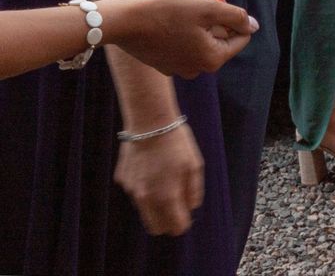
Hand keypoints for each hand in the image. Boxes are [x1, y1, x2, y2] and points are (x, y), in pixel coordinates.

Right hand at [111, 0, 256, 78]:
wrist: (123, 22)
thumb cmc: (167, 13)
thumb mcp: (208, 8)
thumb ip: (236, 17)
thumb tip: (253, 26)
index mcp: (211, 60)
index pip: (239, 36)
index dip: (229, 17)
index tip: (208, 7)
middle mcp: (196, 69)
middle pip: (217, 34)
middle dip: (208, 15)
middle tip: (189, 2)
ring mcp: (177, 67)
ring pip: (198, 34)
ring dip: (192, 16)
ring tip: (175, 3)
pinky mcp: (162, 61)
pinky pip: (181, 39)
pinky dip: (177, 24)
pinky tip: (163, 13)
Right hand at [115, 122, 202, 236]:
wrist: (149, 124)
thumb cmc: (177, 144)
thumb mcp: (194, 166)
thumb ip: (194, 191)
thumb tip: (192, 207)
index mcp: (167, 197)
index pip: (175, 227)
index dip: (183, 223)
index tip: (187, 215)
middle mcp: (146, 199)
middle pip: (155, 227)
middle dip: (167, 222)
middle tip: (177, 207)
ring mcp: (132, 191)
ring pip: (144, 211)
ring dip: (155, 206)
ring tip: (166, 183)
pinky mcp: (123, 180)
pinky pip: (136, 193)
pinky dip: (145, 189)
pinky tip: (152, 170)